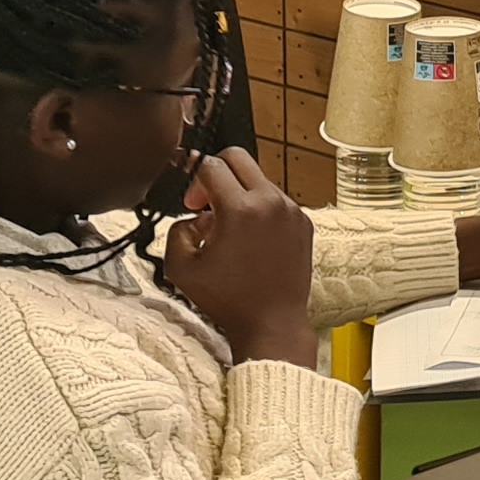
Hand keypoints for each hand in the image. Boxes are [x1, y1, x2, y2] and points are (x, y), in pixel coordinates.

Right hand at [158, 150, 317, 365]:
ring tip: (227, 231)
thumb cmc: (229, 300)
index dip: (192, 178)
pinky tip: (249, 240)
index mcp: (241, 209)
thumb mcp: (181, 267)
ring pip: (258, 179)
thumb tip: (193, 215)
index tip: (189, 198)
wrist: (272, 322)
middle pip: (238, 157)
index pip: (211, 165)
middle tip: (205, 204)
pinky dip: (259, 209)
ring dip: (238, 194)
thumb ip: (176, 230)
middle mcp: (271, 202)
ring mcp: (291, 211)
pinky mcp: (304, 222)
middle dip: (215, 173)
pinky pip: (276, 200)